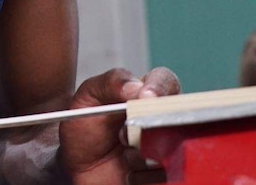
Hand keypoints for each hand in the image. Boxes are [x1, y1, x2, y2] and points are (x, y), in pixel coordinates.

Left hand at [58, 67, 180, 184]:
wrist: (79, 167)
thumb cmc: (85, 129)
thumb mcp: (88, 98)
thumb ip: (110, 83)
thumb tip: (135, 86)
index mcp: (146, 94)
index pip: (166, 80)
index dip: (159, 86)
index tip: (145, 96)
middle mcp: (162, 118)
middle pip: (176, 113)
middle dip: (149, 123)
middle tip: (123, 134)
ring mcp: (167, 146)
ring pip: (172, 145)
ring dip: (143, 153)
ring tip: (123, 156)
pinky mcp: (166, 173)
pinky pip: (167, 173)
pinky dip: (144, 175)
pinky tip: (129, 173)